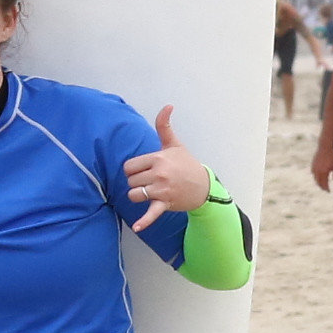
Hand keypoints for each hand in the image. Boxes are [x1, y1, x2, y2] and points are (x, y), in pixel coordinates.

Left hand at [122, 105, 208, 225]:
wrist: (203, 186)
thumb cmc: (186, 164)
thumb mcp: (174, 144)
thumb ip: (164, 125)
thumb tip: (167, 105)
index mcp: (158, 158)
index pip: (129, 167)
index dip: (133, 170)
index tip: (145, 170)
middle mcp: (159, 173)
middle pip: (130, 181)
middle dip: (137, 182)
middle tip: (152, 181)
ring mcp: (162, 189)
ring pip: (134, 195)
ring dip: (138, 196)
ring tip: (150, 193)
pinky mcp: (166, 203)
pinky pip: (152, 213)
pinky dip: (145, 221)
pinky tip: (138, 227)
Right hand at [309, 138, 332, 192]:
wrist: (325, 148)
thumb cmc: (332, 157)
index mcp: (324, 172)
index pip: (325, 184)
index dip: (327, 188)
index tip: (329, 191)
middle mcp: (318, 172)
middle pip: (319, 183)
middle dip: (322, 187)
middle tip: (325, 190)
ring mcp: (314, 168)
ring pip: (315, 179)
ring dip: (318, 183)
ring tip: (322, 185)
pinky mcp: (312, 165)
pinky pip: (313, 174)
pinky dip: (316, 177)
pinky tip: (318, 178)